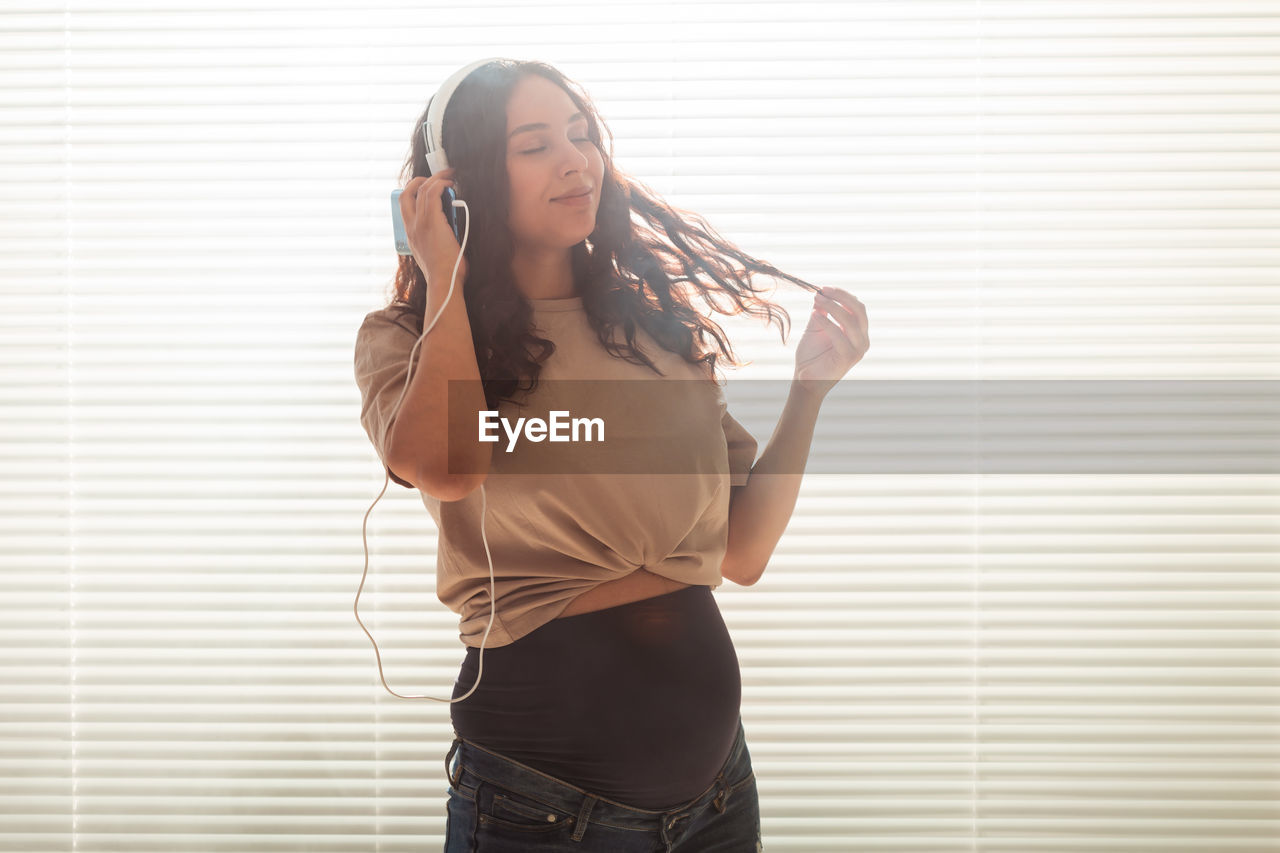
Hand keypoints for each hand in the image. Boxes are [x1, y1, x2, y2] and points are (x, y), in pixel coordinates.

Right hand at [400, 168, 468, 287]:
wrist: (444, 282)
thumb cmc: (444, 273)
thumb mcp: (432, 255)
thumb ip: (434, 240)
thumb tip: (448, 229)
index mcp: (410, 235)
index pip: (403, 206)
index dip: (412, 192)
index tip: (424, 188)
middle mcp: (411, 226)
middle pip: (406, 193)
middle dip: (419, 180)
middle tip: (434, 177)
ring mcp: (421, 223)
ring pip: (422, 189)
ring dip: (436, 178)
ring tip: (448, 175)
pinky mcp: (433, 222)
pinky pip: (434, 194)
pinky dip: (441, 184)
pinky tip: (449, 184)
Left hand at [793, 286, 868, 398]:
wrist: (806, 379)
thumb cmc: (812, 354)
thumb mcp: (816, 327)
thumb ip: (821, 312)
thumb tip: (821, 293)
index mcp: (858, 332)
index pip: (857, 307)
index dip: (842, 295)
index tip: (824, 288)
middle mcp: (862, 340)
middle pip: (859, 310)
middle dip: (841, 297)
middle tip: (823, 291)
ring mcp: (858, 349)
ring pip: (850, 320)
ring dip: (833, 307)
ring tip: (817, 300)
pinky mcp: (849, 357)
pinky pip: (839, 335)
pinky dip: (827, 322)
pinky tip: (814, 315)